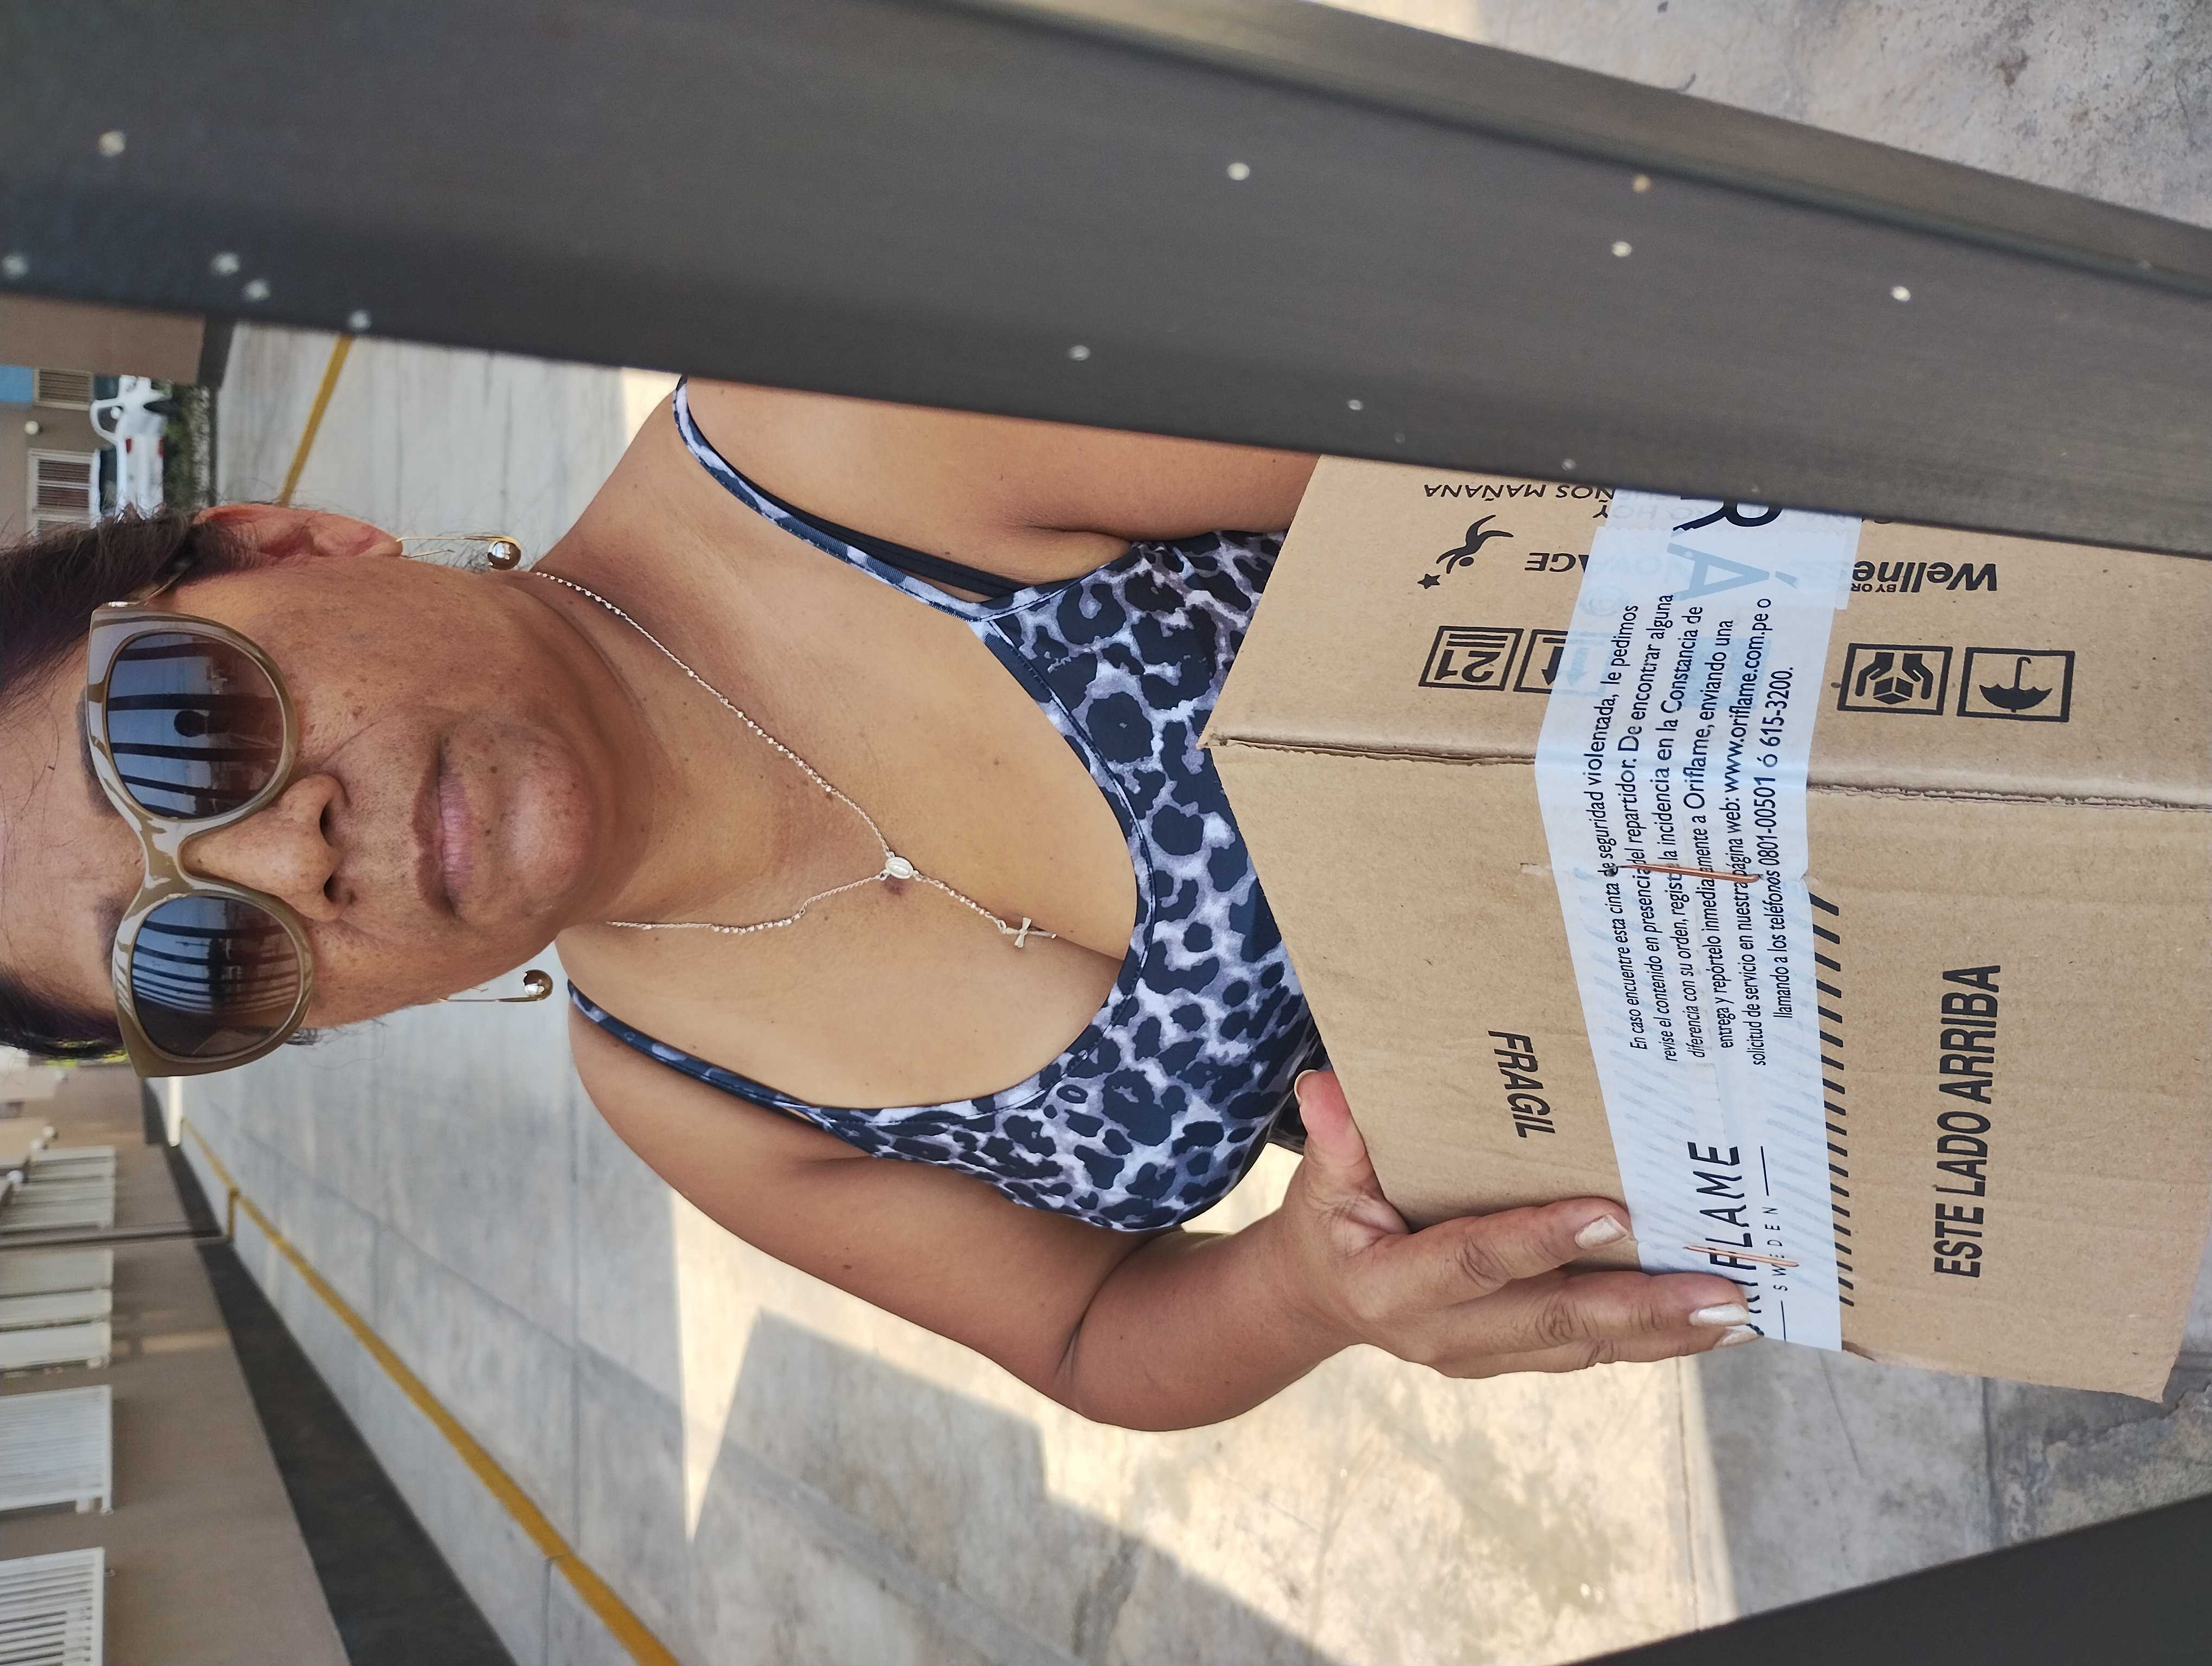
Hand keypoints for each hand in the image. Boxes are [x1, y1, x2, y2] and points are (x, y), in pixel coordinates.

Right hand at [1272, 1070, 1759, 1375]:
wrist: (1322, 1298)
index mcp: (1394, 1288)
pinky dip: (1652, 1339)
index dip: (1541, 1241)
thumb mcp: (1318, 1182)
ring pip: (1585, 1346)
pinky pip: (1590, 1350)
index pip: (1476, 1263)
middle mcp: (1446, 1336)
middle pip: (1554, 1322)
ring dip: (1665, 1332)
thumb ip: (1335, 1140)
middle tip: (1721, 1292)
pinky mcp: (1515, 1357)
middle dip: (1642, 1310)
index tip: (1613, 1215)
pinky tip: (1709, 1324)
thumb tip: (1326, 1086)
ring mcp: (1485, 1355)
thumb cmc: (1329, 1224)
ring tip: (1737, 1309)